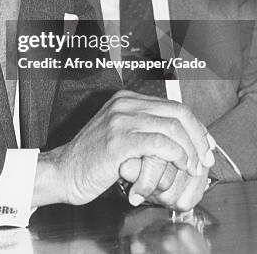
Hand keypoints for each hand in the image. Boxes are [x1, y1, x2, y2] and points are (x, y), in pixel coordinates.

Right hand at [34, 90, 212, 206]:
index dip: (195, 126)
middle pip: (176, 112)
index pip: (173, 105)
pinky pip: (158, 143)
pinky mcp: (118, 141)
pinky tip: (180, 165)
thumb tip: (182, 137)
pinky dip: (176, 155)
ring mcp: (119, 120)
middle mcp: (124, 103)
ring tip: (194, 167)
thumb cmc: (94, 159)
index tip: (205, 146)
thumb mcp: (120, 134)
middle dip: (198, 136)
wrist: (64, 171)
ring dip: (189, 149)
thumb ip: (145, 129)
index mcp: (126, 99)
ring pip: (171, 127)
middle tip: (206, 158)